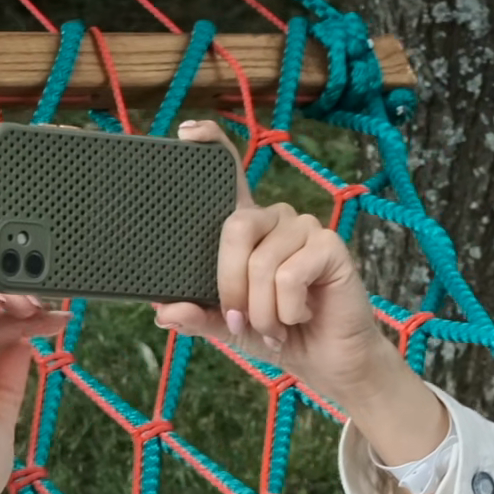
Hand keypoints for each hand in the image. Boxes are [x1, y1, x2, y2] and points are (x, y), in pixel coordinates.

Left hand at [154, 121, 447, 468]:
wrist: (326, 362)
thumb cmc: (277, 334)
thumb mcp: (228, 326)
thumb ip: (198, 316)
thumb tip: (164, 309)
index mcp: (246, 230)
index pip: (229, 176)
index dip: (211, 148)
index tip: (187, 132)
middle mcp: (275, 219)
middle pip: (235, 227)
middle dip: (229, 285)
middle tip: (240, 320)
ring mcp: (304, 228)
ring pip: (261, 262)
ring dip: (262, 310)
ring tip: (275, 327)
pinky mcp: (330, 245)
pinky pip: (290, 274)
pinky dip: (287, 309)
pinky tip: (302, 315)